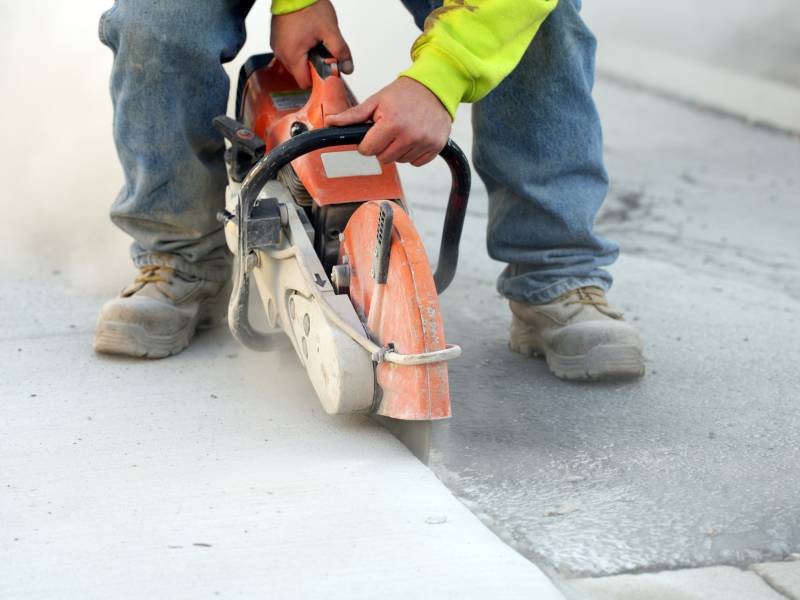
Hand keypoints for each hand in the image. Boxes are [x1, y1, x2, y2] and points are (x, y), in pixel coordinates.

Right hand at [270, 0, 352, 88]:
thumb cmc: (308, 6)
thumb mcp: (330, 30)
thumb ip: (340, 52)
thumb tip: (348, 68)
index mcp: (292, 55)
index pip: (305, 82)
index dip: (317, 79)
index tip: (325, 70)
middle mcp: (281, 53)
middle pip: (300, 73)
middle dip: (312, 66)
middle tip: (321, 51)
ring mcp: (277, 45)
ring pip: (294, 63)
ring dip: (305, 57)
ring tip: (313, 41)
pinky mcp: (276, 38)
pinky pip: (289, 51)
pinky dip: (298, 48)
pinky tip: (305, 37)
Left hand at [325, 77, 451, 165]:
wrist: (435, 87)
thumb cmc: (405, 93)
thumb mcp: (376, 101)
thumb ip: (353, 115)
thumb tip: (331, 122)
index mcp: (392, 123)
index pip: (368, 150)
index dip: (367, 143)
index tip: (373, 133)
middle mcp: (409, 135)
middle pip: (383, 158)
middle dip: (382, 147)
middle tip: (389, 130)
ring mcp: (424, 142)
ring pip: (400, 161)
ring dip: (398, 150)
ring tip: (403, 132)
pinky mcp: (435, 147)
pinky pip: (416, 162)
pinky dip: (413, 153)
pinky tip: (414, 138)